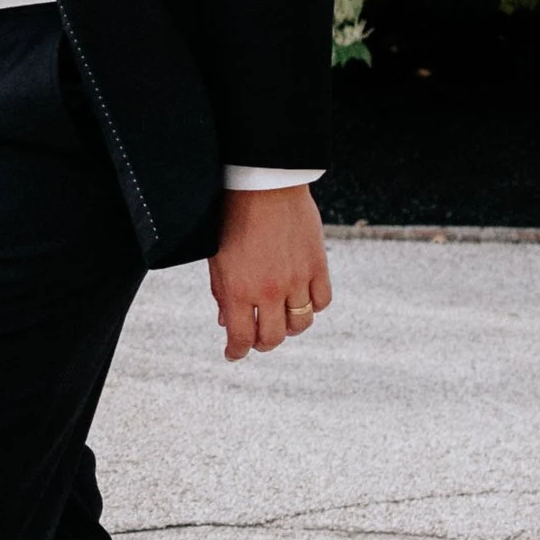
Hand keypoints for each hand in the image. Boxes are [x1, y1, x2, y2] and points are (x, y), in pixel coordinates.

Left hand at [208, 184, 331, 362]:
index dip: (237, 352)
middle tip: (258, 339)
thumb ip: (222, 292)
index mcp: (237, 289)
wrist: (262, 184)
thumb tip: (227, 323)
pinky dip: (314, 306)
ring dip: (289, 327)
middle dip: (263, 343)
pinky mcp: (317, 266)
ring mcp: (296, 280)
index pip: (241, 338)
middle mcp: (268, 291)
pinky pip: (322, 301)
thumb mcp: (217, 257)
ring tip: (281, 319)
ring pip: (300, 324)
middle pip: (273, 338)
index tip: (234, 354)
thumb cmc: (231, 216)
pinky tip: (303, 300)